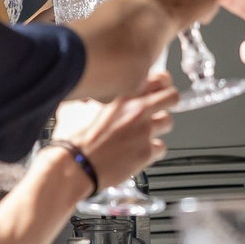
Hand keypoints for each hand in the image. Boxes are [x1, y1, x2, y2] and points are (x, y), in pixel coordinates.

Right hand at [53, 73, 175, 185]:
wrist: (74, 165)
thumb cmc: (72, 138)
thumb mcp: (73, 105)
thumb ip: (87, 97)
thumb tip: (85, 95)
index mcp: (122, 94)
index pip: (158, 78)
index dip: (161, 84)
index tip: (159, 88)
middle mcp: (137, 109)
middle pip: (172, 97)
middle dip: (169, 102)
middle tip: (161, 109)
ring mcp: (144, 131)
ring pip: (168, 123)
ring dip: (159, 128)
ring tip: (144, 134)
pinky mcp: (146, 152)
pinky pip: (161, 148)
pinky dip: (152, 151)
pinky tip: (138, 152)